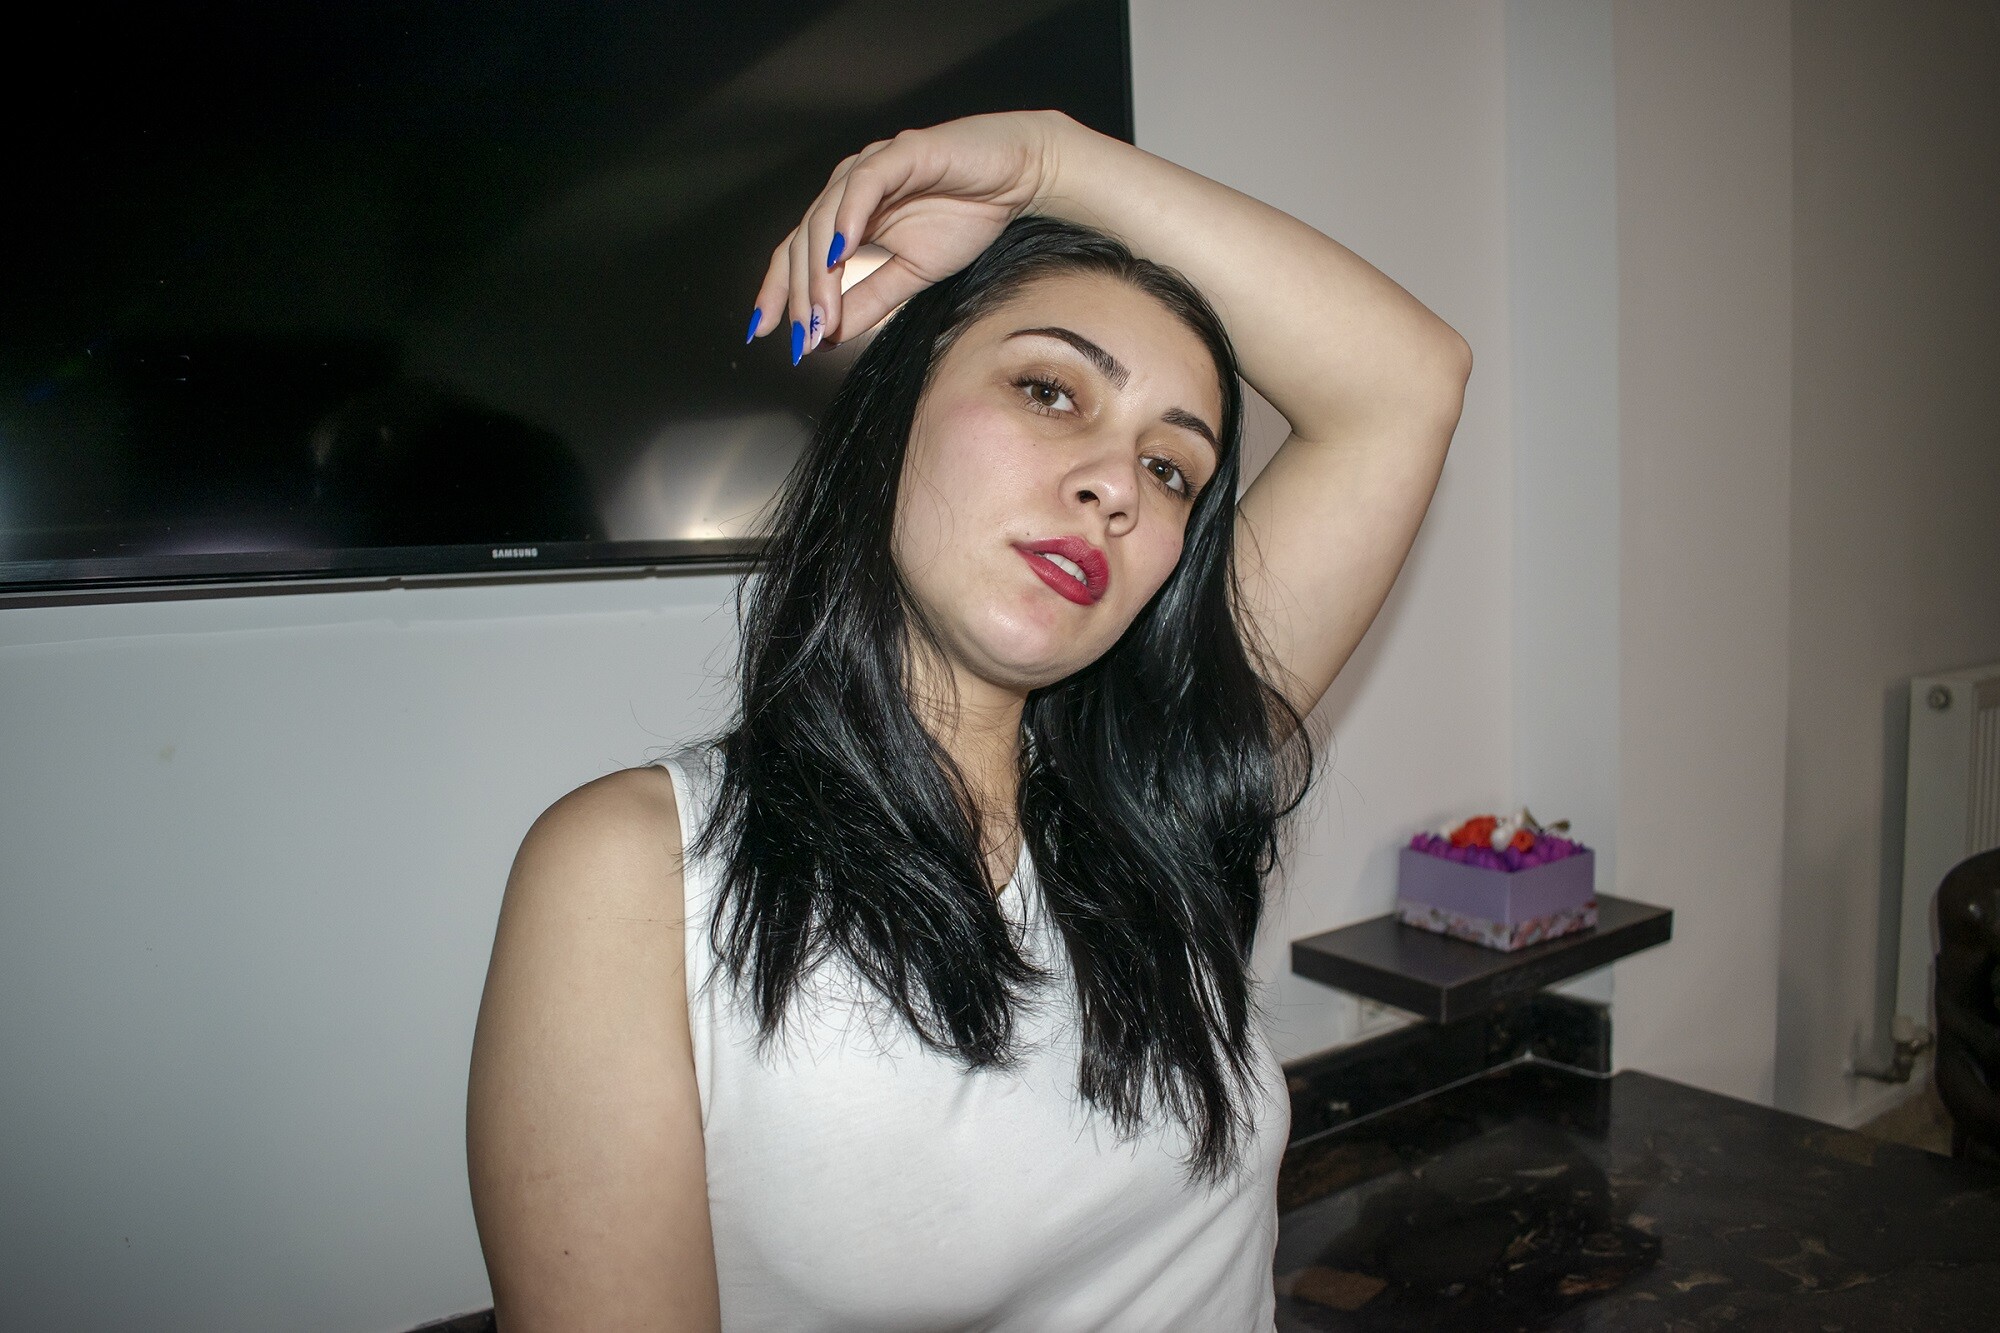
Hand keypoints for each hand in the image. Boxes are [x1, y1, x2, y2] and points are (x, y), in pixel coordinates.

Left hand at [746, 110, 1068, 361]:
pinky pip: (865, 183)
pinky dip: (849, 217)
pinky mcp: (901, 152)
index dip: (780, 291)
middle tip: (804, 337)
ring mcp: (871, 167)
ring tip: (821, 311)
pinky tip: (841, 251)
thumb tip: (831, 334)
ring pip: (827, 217)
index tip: (769, 332)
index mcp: (848, 216)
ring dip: (820, 269)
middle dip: (800, 294)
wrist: (1019, 178)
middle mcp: (849, 189)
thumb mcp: (913, 273)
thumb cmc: (969, 215)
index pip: (798, 254)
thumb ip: (872, 299)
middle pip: (804, 242)